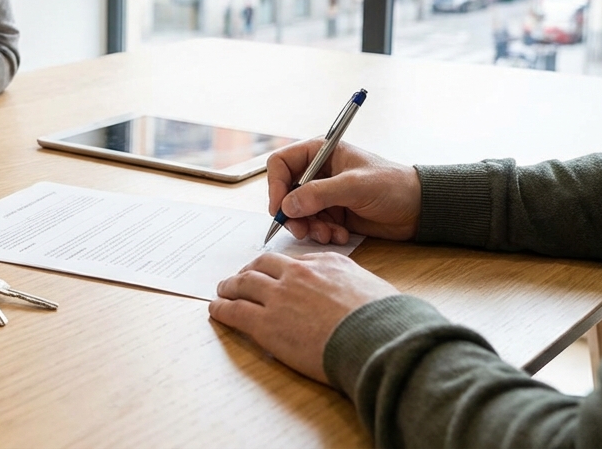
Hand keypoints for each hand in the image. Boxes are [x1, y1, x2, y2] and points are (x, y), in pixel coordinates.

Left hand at [209, 252, 398, 383]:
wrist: (377, 339)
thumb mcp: (372, 288)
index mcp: (325, 263)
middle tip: (240, 279)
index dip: (276, 269)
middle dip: (248, 272)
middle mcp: (298, 275)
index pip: (292, 262)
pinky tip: (216, 310)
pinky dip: (221, 308)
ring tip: (222, 292)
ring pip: (243, 285)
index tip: (271, 274)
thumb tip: (353, 295)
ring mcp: (279, 297)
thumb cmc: (384, 320)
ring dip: (229, 287)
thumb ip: (352, 286)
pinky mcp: (266, 324)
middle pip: (262, 266)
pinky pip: (234, 311)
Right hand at [267, 140, 420, 243]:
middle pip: (286, 192)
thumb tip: (288, 206)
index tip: (281, 209)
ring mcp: (325, 194)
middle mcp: (318, 172)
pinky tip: (341, 235)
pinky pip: (314, 225)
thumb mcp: (355, 186)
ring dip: (309, 227)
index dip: (275, 186)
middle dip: (293, 214)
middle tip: (302, 230)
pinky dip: (323, 233)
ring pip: (298, 213)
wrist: (420, 209)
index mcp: (320, 152)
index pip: (281, 164)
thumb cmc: (393, 186)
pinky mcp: (333, 213)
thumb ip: (319, 194)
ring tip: (328, 234)